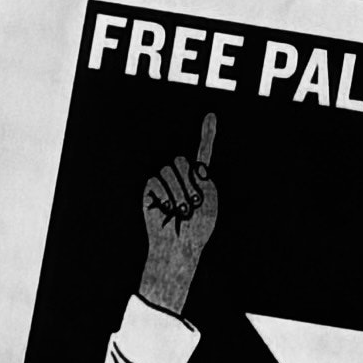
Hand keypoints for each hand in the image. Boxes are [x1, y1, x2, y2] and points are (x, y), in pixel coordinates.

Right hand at [134, 111, 220, 316]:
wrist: (179, 246)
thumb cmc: (196, 229)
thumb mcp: (209, 204)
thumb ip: (205, 181)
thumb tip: (195, 166)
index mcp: (200, 178)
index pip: (204, 152)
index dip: (207, 134)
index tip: (212, 116)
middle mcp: (182, 176)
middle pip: (182, 160)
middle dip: (188, 183)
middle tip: (191, 205)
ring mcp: (165, 181)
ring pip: (169, 170)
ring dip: (178, 193)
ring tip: (180, 211)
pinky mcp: (150, 188)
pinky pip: (156, 181)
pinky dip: (163, 197)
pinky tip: (166, 210)